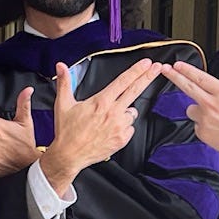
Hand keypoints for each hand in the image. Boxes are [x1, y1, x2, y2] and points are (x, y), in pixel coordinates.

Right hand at [41, 59, 157, 195]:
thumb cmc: (66, 131)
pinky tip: (111, 129)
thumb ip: (65, 83)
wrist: (69, 155)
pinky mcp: (122, 139)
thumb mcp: (63, 104)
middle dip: (148, 77)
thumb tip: (61, 66)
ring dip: (125, 111)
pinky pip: (130, 128)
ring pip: (131, 112)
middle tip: (157, 68)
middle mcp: (113, 113)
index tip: (146, 63)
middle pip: (135, 91)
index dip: (136, 70)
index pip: (123, 82)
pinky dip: (124, 126)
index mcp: (101, 102)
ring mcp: (119, 127)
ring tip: (108, 118)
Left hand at [165, 58, 218, 157]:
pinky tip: (216, 127)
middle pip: (187, 87)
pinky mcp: (203, 133)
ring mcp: (205, 119)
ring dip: (197, 110)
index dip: (186, 70)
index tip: (177, 64)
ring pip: (191, 109)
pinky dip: (203, 125)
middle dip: (174, 76)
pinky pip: (196, 125)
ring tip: (214, 115)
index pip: (200, 77)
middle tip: (166, 70)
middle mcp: (211, 104)